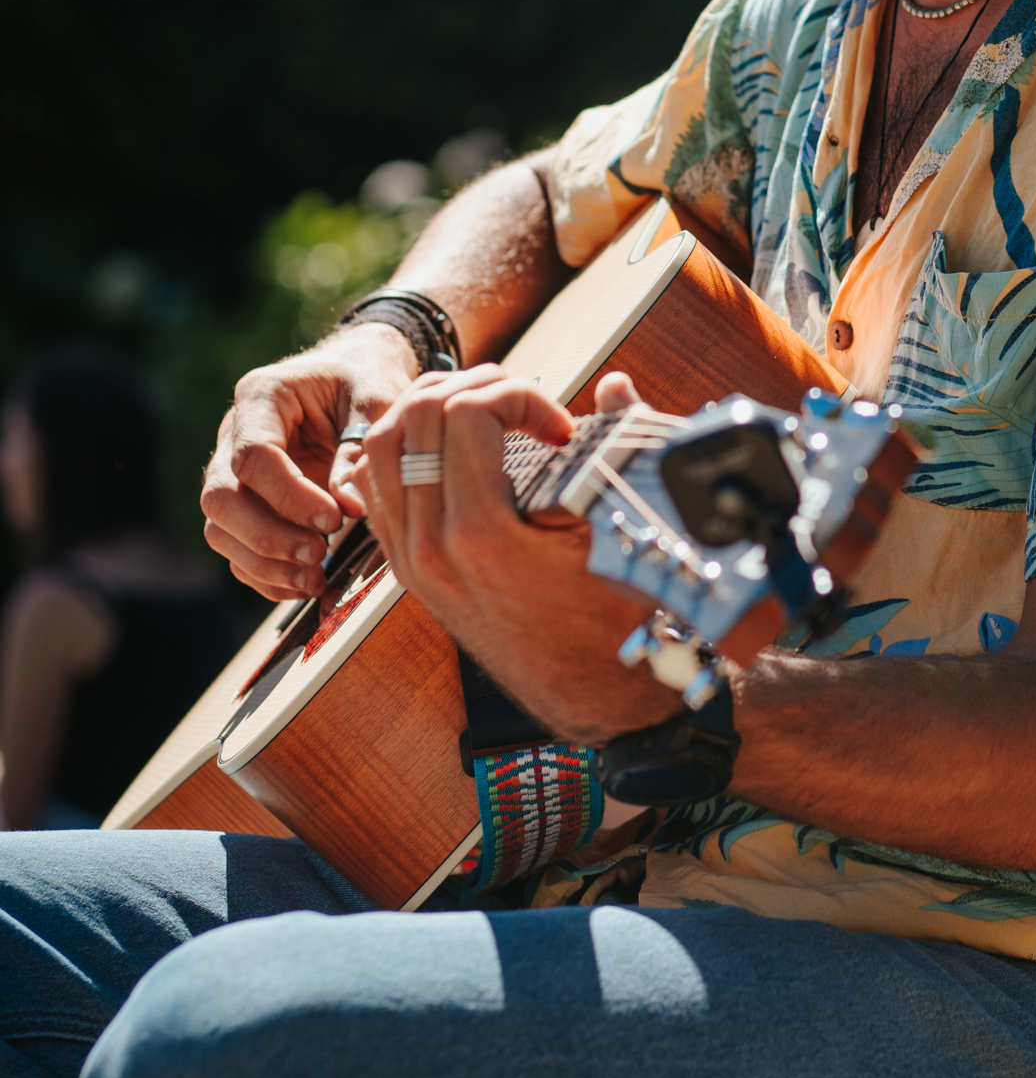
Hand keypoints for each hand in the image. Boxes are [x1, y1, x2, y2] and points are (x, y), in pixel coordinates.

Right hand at [200, 324, 418, 601]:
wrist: (358, 373)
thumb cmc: (367, 379)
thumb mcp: (374, 399)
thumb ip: (359, 448)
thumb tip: (349, 508)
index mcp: (261, 396)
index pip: (253, 456)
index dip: (289, 496)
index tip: (334, 520)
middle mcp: (233, 434)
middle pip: (221, 498)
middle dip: (268, 536)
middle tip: (320, 554)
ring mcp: (232, 470)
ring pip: (221, 529)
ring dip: (264, 563)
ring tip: (316, 578)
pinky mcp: (245, 503)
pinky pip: (237, 548)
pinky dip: (266, 574)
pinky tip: (305, 584)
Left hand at [359, 367, 683, 743]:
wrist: (595, 691)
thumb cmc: (615, 615)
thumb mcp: (617, 528)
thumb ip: (612, 443)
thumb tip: (614, 386)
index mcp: (478, 534)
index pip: (466, 412)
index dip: (519, 396)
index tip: (560, 424)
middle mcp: (428, 547)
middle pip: (414, 417)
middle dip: (472, 387)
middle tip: (522, 399)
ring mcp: (410, 561)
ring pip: (380, 447)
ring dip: (428, 409)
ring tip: (481, 408)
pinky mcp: (406, 570)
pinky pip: (375, 487)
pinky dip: (402, 449)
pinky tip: (446, 444)